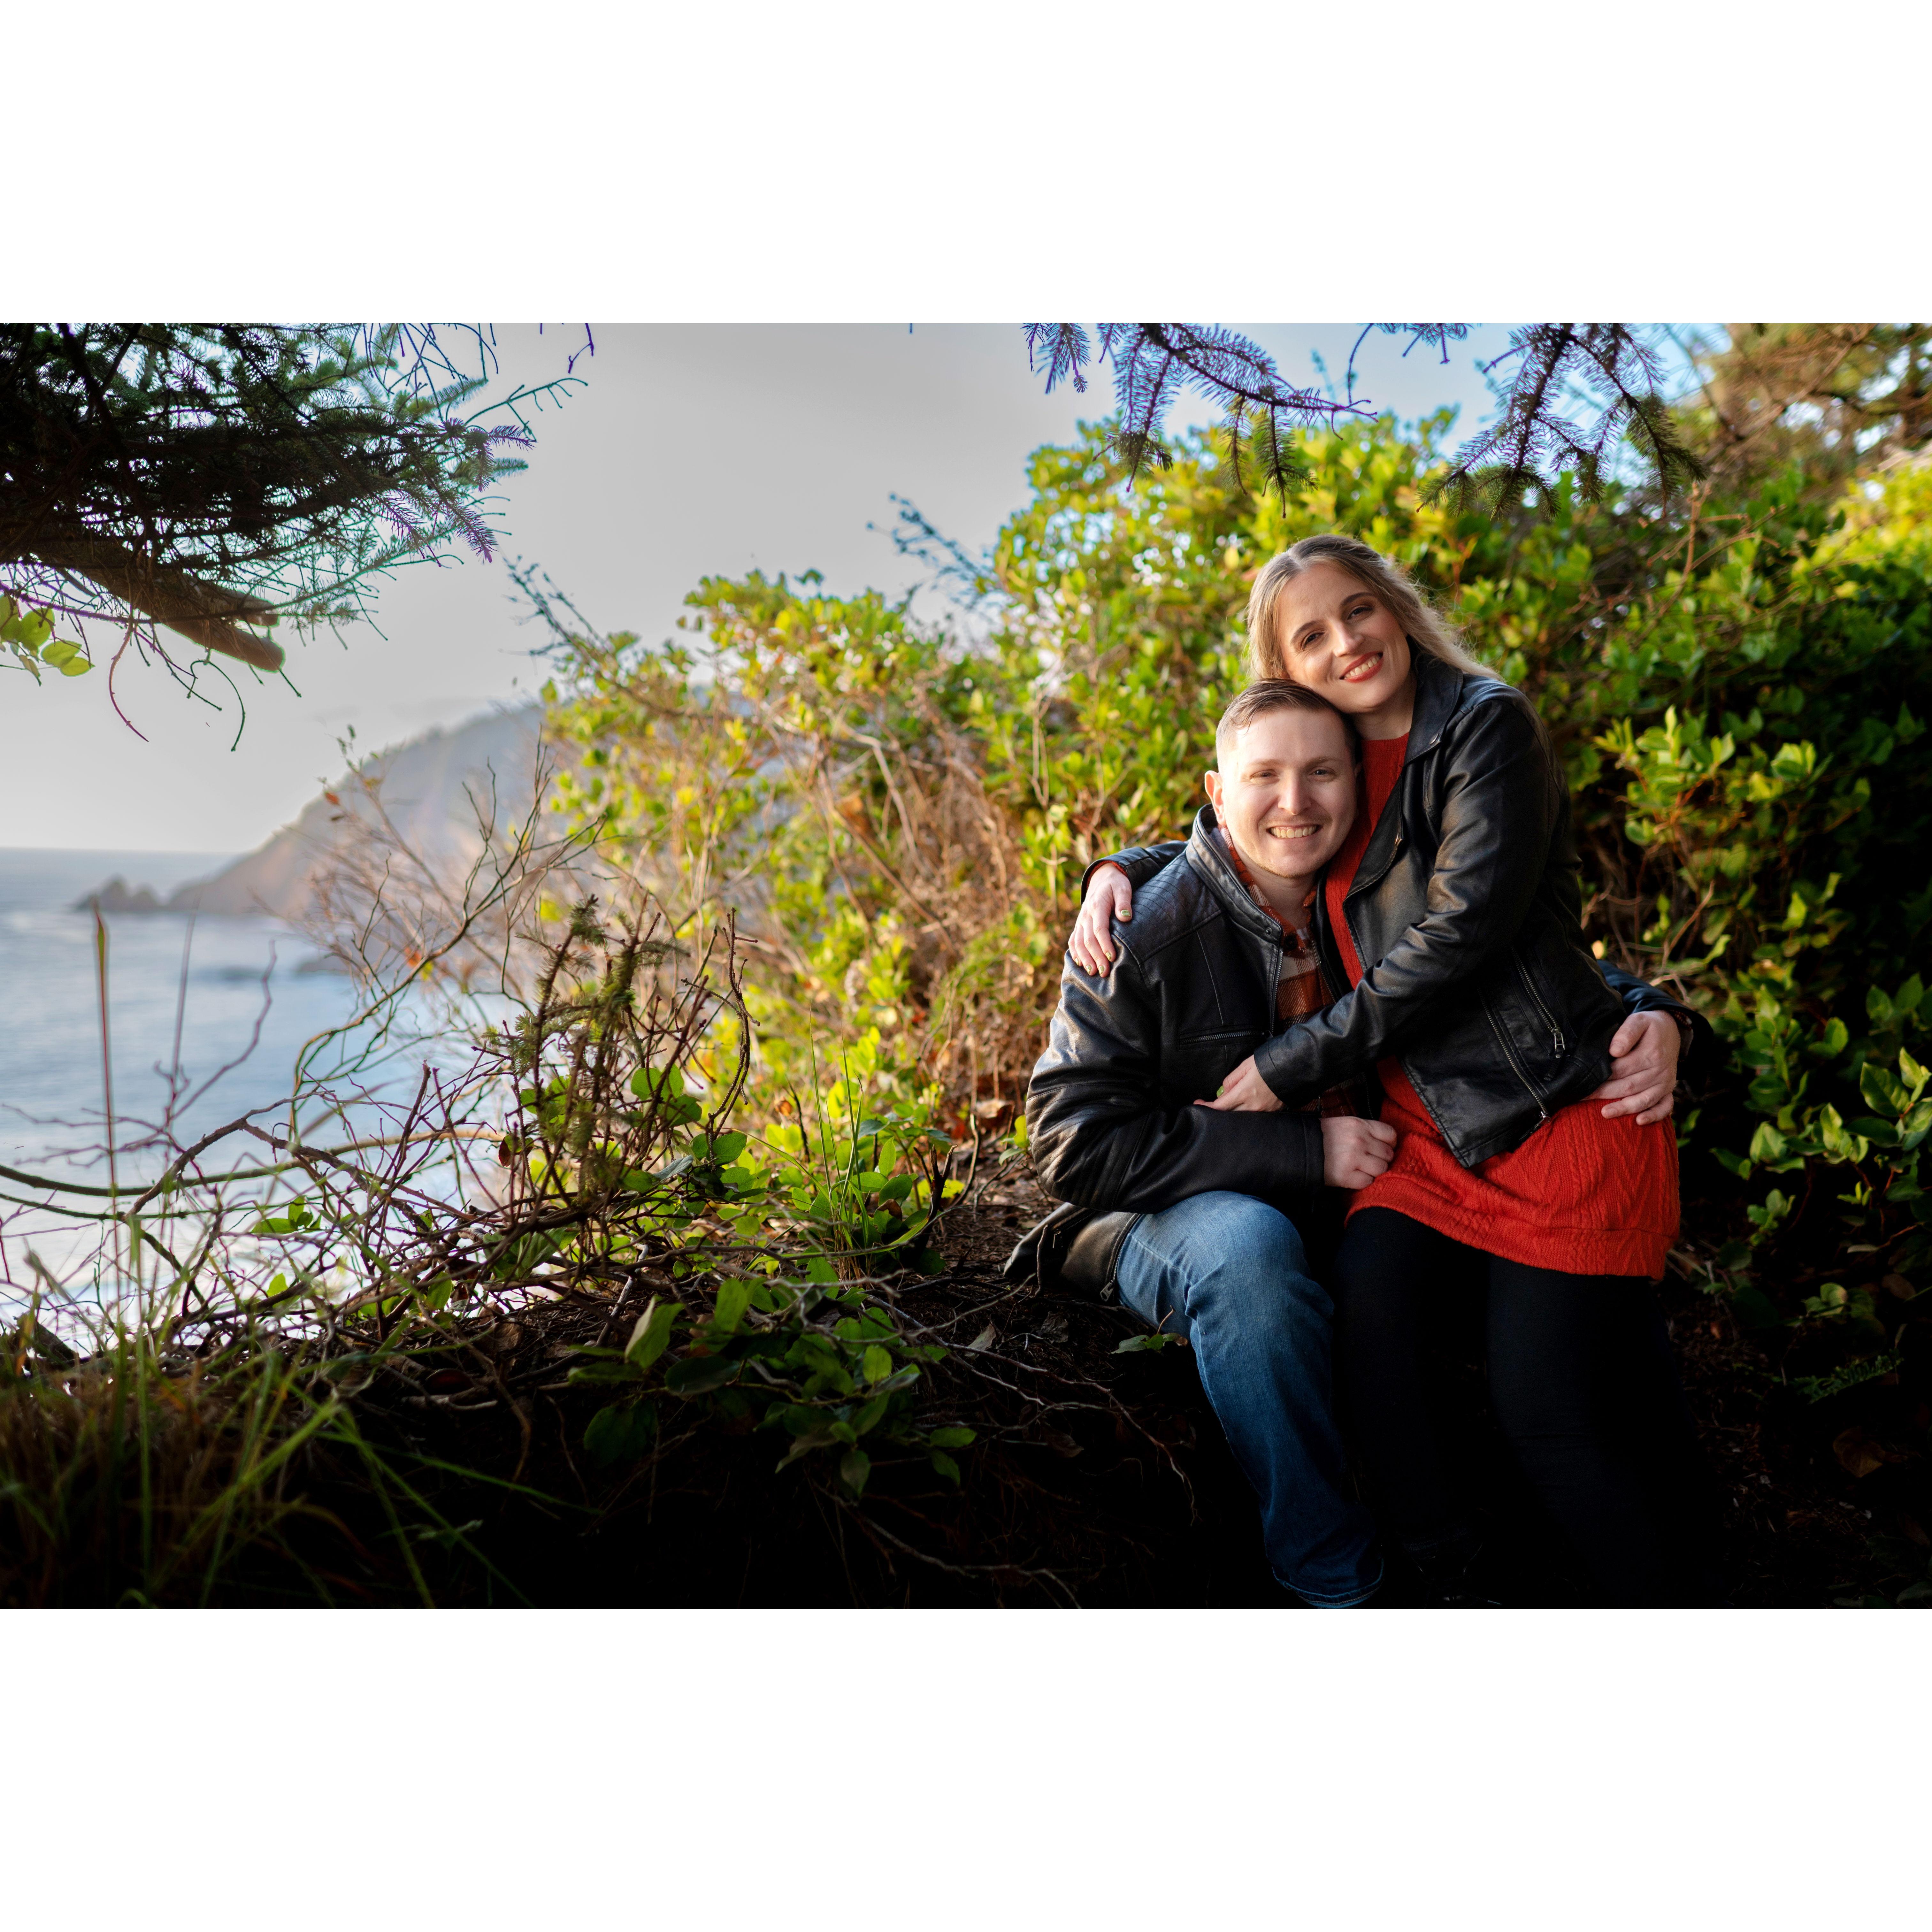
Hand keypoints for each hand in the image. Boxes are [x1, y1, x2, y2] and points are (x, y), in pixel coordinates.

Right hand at [1069, 864, 1132, 975]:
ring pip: (1078, 942)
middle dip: (1096, 957)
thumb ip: (1124, 902)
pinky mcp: (1079, 925)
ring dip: (1085, 958)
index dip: (1105, 944)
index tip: (1112, 957)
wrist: (1102, 879)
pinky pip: (1073, 940)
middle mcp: (1086, 915)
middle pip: (1088, 939)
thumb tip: (1125, 918)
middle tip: (1105, 972)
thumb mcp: (1123, 888)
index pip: (1099, 929)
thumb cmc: (1116, 885)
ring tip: (1093, 972)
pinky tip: (1081, 964)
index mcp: (1097, 906)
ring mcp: (1080, 921)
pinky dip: (1075, 952)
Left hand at [1193, 1054, 1282, 1112]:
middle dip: (1219, 1110)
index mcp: (1244, 1093)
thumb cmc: (1268, 1064)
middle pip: (1229, 1114)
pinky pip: (1254, 1116)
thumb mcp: (1245, 1066)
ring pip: (1241, 1117)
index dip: (1207, 1107)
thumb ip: (1231, 1079)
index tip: (1198, 1104)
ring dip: (1232, 1112)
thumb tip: (1223, 1091)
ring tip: (1230, 1102)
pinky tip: (1245, 1105)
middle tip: (1212, 1104)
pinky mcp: (1271, 1112)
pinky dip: (1246, 1112)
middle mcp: (1253, 1105)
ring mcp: (1263, 1111)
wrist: (1293, 1068)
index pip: (1220, 1106)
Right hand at [1322, 1115, 1397, 1188]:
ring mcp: (1353, 1158)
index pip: (1390, 1135)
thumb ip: (1366, 1130)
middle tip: (1369, 1160)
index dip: (1389, 1144)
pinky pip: (1367, 1182)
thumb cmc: (1325, 1136)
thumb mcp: (1346, 1124)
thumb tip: (1387, 1143)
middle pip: (1388, 1154)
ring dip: (1373, 1171)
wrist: (1300, 1147)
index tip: (1382, 1148)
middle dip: (1381, 1159)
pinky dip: (1363, 1181)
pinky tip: (1354, 1175)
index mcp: (1360, 1125)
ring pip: (1381, 1169)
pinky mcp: (1346, 1175)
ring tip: (1361, 1168)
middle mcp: (1359, 1140)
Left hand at [1591, 1009, 1681, 1125]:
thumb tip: (1614, 1051)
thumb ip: (1627, 1033)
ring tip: (1605, 1113)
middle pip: (1629, 1086)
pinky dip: (1654, 1115)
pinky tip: (1639, 1121)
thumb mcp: (1638, 1020)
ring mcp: (1666, 1082)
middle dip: (1604, 1093)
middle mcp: (1660, 1071)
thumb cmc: (1649, 1026)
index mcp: (1651, 1054)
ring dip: (1624, 1108)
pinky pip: (1665, 1106)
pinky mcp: (1669, 1090)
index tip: (1584, 1081)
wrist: (1671, 1028)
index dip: (1602, 1076)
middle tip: (1582, 1097)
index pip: (1622, 1069)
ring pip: (1643, 1099)